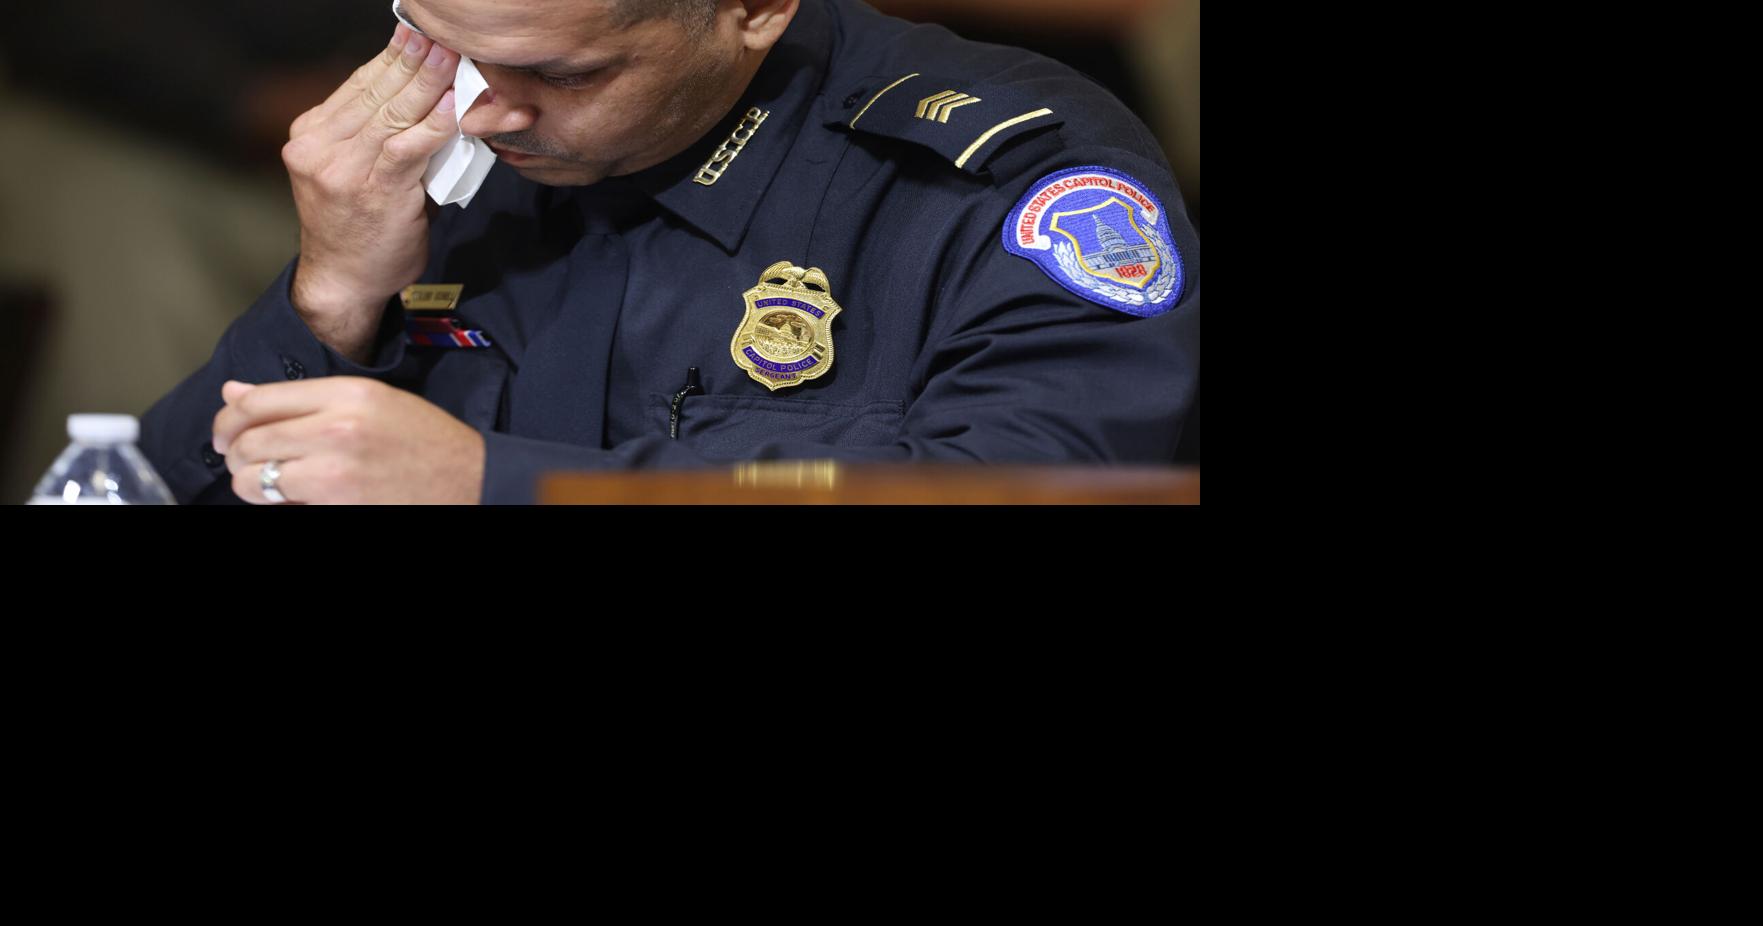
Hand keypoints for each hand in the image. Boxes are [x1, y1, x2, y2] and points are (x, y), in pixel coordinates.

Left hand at [212, 378, 484, 504]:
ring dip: (251, 484)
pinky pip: (281, 506)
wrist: (471, 482)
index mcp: (346, 394)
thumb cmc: (426, 442)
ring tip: (270, 484)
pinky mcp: (337, 505)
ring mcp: (336, 473)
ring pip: (254, 479)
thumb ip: (302, 398)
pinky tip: (296, 498)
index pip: (256, 402)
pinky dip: (278, 504)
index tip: (225, 434)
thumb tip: (234, 393)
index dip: (227, 420)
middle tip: (241, 462)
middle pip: (249, 441)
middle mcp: (337, 429)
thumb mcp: (371, 402)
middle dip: (234, 456)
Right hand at [281, 24, 460, 362]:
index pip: (358, 85)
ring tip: (452, 57)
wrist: (342, 283)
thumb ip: (381, 140)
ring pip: (390, 112)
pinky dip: (432, 124)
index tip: (419, 34)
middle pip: (374, 90)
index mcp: (312, 134)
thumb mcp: (358, 174)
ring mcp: (340, 167)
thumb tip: (426, 103)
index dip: (392, 57)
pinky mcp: (369, 189)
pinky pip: (405, 147)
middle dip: (412, 60)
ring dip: (428, 83)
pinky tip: (452, 106)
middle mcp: (319, 145)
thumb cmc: (359, 230)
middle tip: (442, 35)